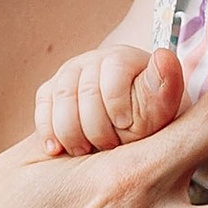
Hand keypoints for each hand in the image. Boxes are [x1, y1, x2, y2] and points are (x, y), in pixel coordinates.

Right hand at [33, 39, 185, 156]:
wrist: (122, 135)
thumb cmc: (145, 122)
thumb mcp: (160, 111)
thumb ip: (164, 87)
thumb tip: (163, 57)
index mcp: (125, 59)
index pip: (114, 72)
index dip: (117, 103)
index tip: (125, 127)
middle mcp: (94, 60)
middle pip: (85, 89)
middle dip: (96, 124)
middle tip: (108, 147)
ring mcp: (69, 74)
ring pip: (61, 98)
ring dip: (72, 131)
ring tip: (86, 150)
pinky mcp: (50, 91)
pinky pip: (42, 107)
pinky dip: (48, 131)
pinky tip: (57, 150)